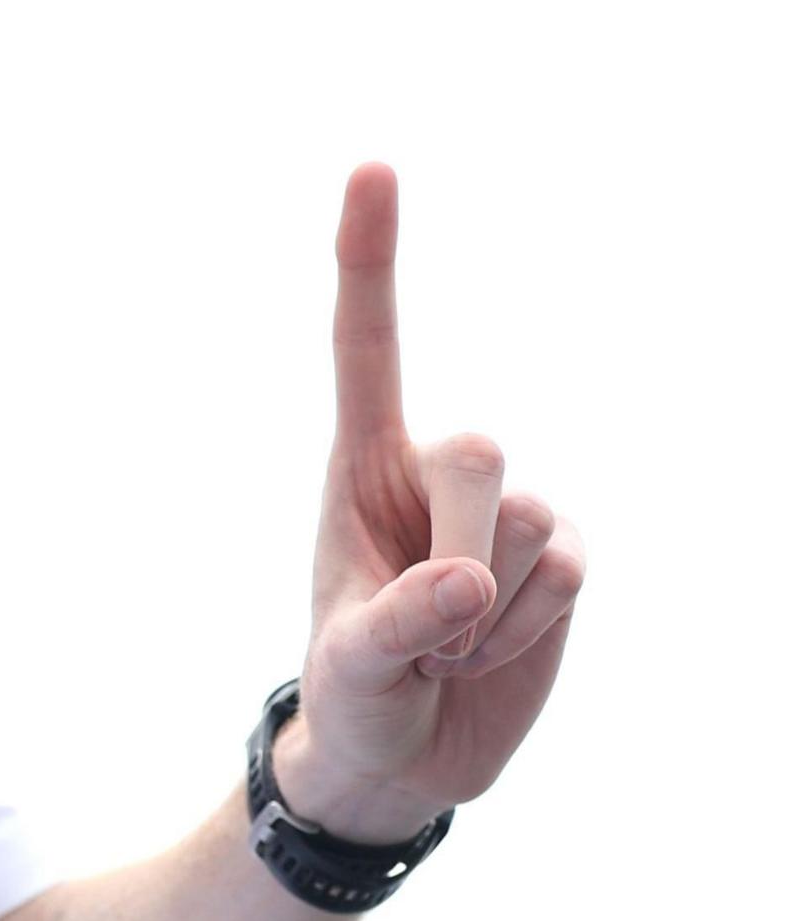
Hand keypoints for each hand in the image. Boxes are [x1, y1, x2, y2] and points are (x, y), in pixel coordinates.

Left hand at [279, 163, 589, 844]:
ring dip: (487, 611)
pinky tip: (492, 649)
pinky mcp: (560, 558)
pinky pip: (571, 574)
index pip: (366, 345)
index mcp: (359, 463)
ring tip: (444, 645)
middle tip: (416, 624)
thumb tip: (468, 578)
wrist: (403, 755)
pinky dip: (531, 628)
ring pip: (530, 524)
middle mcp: (435, 470)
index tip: (371, 164)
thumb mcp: (350, 667)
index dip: (370, 257)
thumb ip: (395, 621)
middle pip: (476, 453)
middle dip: (454, 549)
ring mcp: (506, 511)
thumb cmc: (352, 694)